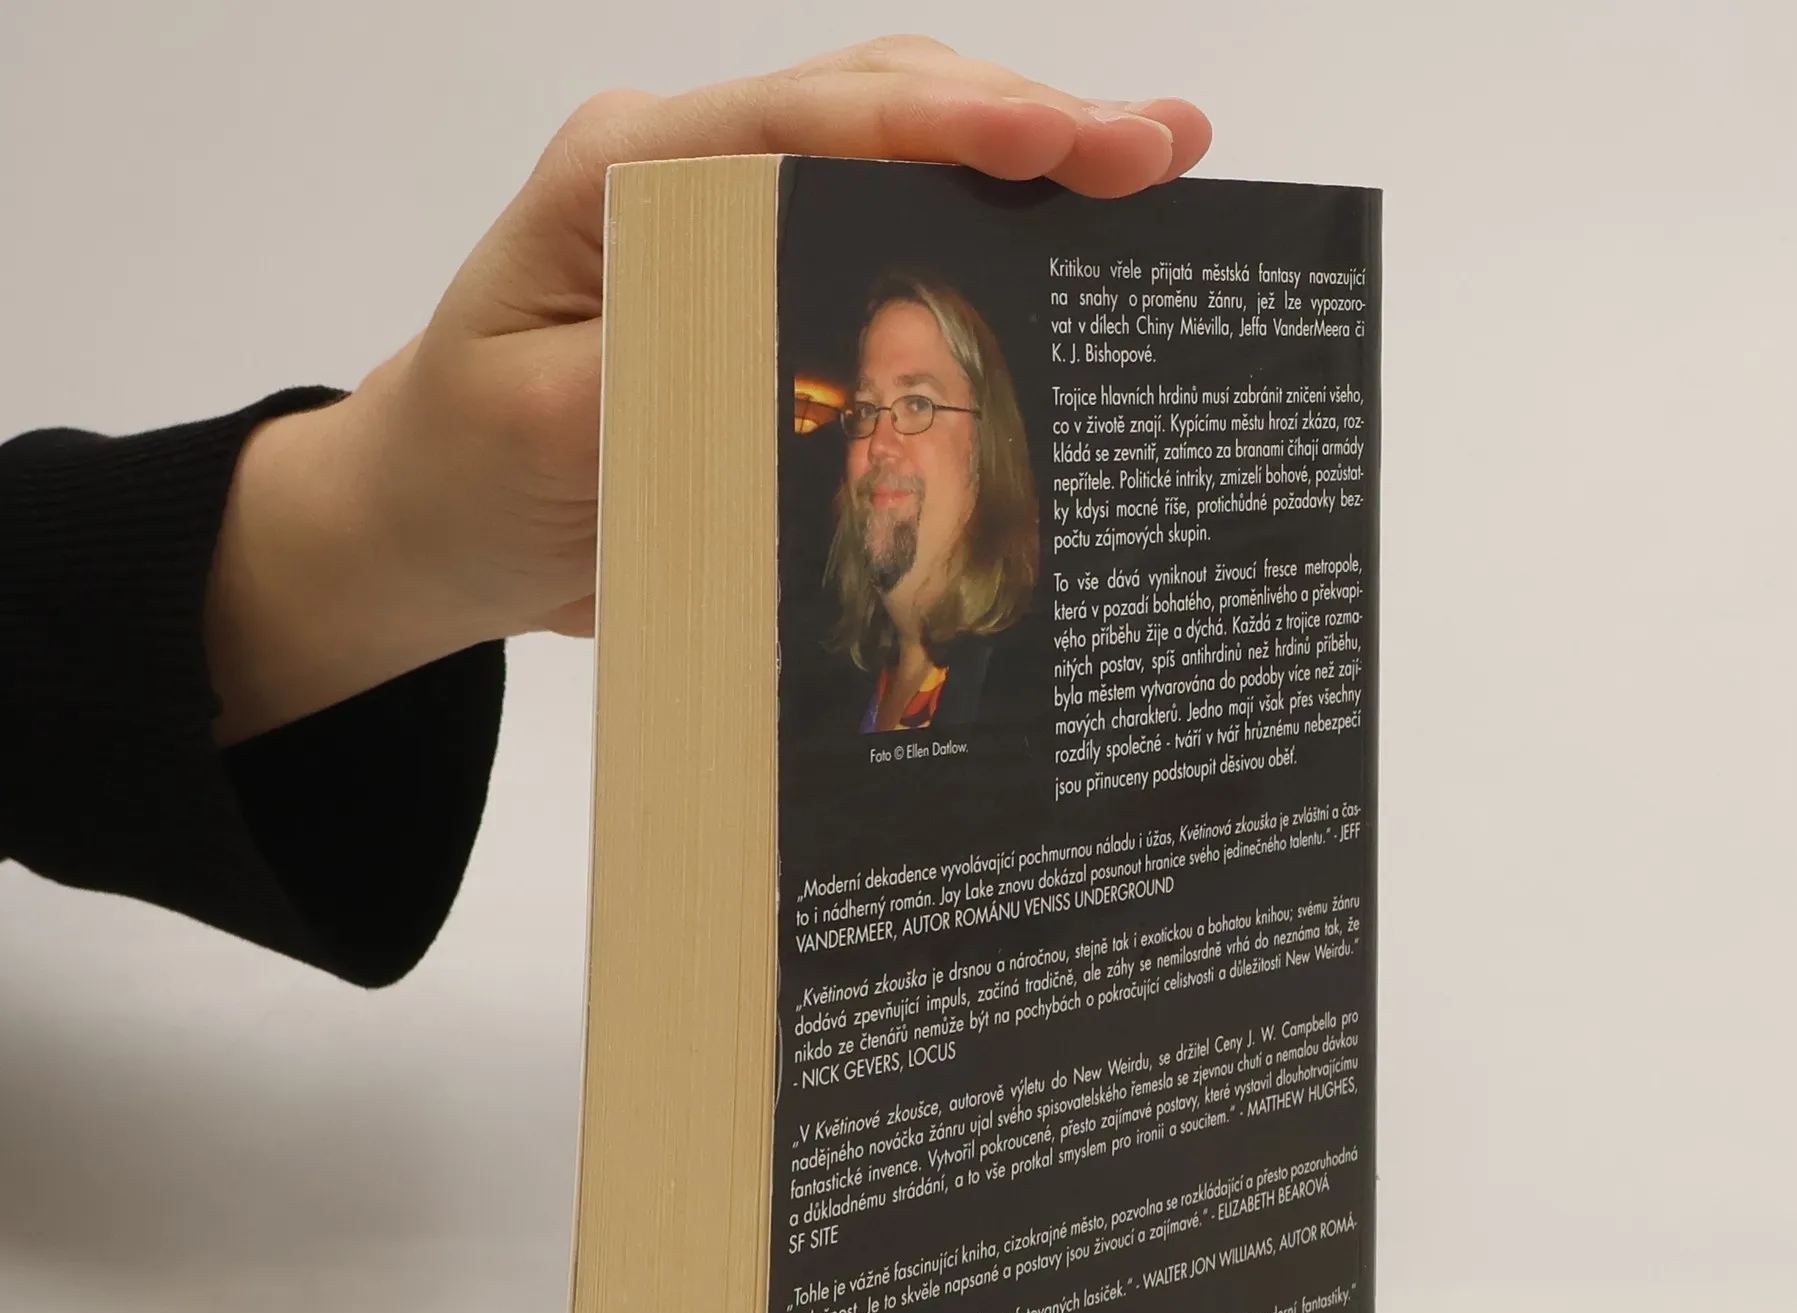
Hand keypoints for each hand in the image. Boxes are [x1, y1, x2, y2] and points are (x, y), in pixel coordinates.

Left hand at [205, 39, 1210, 742]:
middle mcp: (689, 172)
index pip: (803, 123)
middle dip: (1026, 121)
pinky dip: (981, 233)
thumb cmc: (471, 468)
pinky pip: (886, 238)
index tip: (1062, 140)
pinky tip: (1067, 239)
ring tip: (1154, 169)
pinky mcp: (768, 285)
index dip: (943, 125)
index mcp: (624, 175)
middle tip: (1162, 149)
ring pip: (896, 154)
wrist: (432, 517)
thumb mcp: (554, 433)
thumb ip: (679, 378)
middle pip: (875, 109)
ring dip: (1025, 160)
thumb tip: (825, 364)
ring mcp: (735, 221)